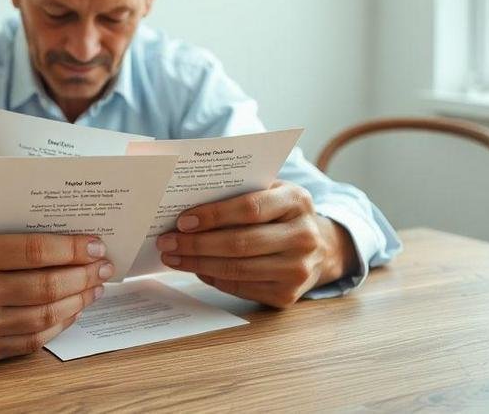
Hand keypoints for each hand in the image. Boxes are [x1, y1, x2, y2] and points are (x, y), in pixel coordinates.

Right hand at [0, 212, 112, 364]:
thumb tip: (49, 220)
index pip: (33, 251)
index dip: (71, 248)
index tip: (95, 245)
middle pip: (45, 286)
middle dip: (83, 275)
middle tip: (104, 267)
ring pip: (44, 316)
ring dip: (77, 301)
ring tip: (93, 288)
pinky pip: (30, 340)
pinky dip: (57, 325)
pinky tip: (70, 310)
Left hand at [156, 180, 356, 308]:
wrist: (321, 247)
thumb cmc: (281, 213)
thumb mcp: (271, 191)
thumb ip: (239, 191)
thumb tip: (187, 205)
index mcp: (297, 201)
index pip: (250, 208)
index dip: (213, 215)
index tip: (182, 220)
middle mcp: (304, 236)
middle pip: (240, 243)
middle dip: (196, 244)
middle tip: (167, 241)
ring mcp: (298, 269)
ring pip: (236, 269)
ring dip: (197, 264)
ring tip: (173, 256)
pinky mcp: (287, 295)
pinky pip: (240, 287)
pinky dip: (213, 278)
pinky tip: (196, 268)